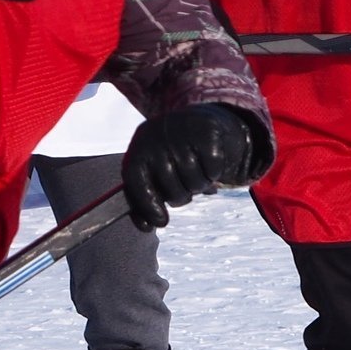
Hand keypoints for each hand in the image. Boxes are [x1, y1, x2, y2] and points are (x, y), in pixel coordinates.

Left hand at [122, 103, 261, 229]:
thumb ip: (146, 199)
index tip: (161, 222)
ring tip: (197, 173)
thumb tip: (146, 226)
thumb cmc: (174, 157)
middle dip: (181, 196)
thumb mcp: (155, 173)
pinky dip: (215, 173)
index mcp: (138, 146)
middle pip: (170, 185)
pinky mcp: (208, 130)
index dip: (147, 205)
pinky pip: (213, 169)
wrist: (203, 124)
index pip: (136, 180)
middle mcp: (157, 135)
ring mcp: (182, 130)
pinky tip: (210, 163)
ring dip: (199, 185)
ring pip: (193, 180)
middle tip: (185, 188)